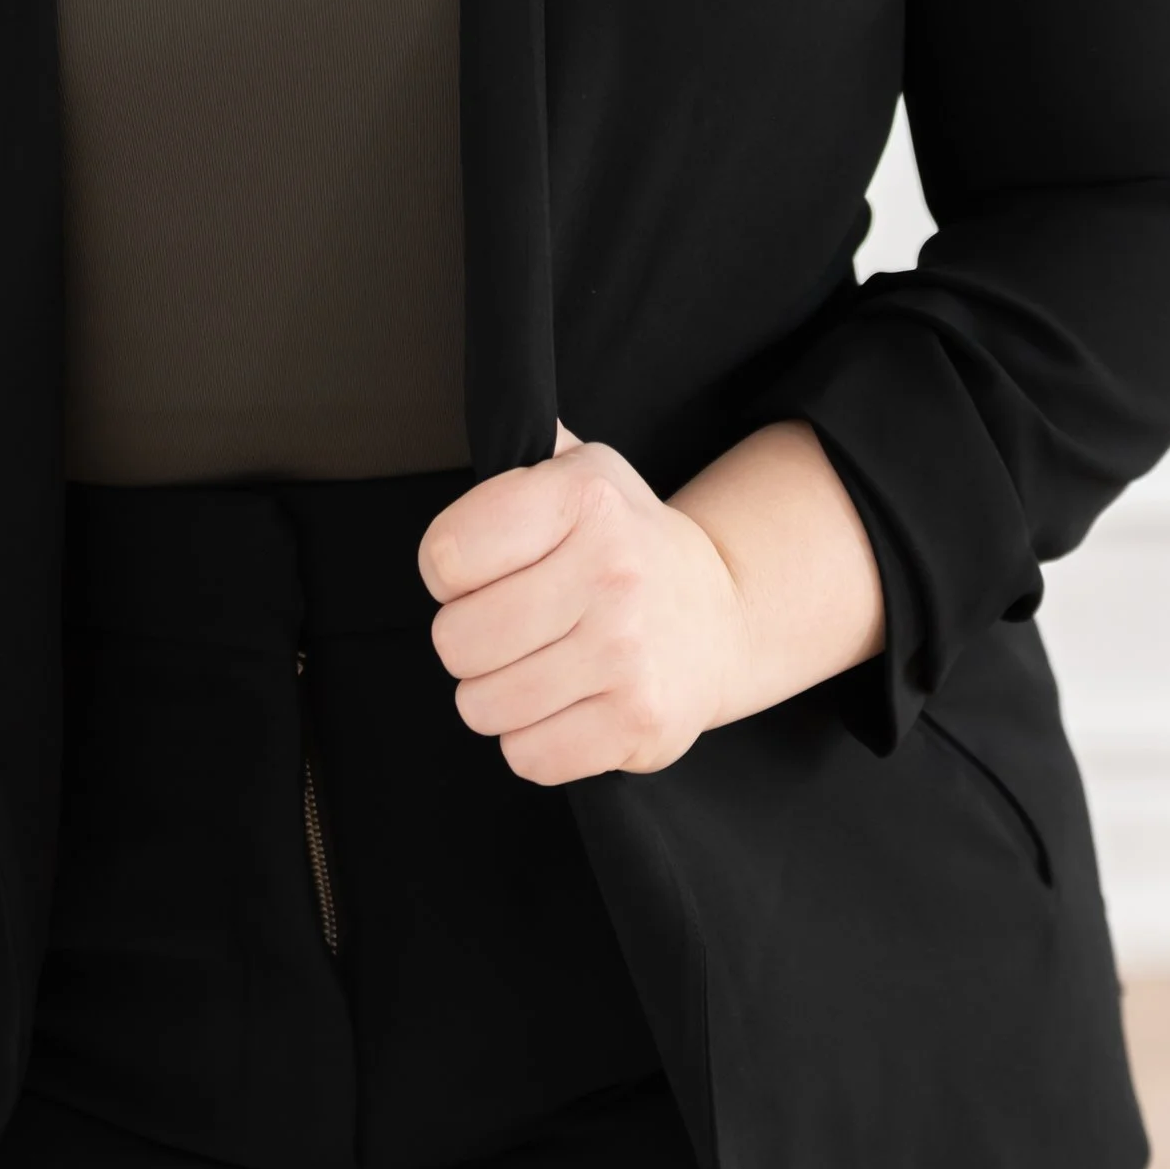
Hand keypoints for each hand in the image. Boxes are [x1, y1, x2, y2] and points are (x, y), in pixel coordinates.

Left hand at [419, 424, 759, 781]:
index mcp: (584, 499)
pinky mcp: (639, 723)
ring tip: (538, 665)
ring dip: (497, 696)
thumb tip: (491, 411)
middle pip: (455, 641)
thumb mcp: (583, 470)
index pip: (445, 555)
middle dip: (469, 641)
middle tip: (511, 626)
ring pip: (483, 706)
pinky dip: (533, 741)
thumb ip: (522, 447)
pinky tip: (565, 704)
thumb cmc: (626, 543)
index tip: (483, 571)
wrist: (723, 614)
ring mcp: (628, 654)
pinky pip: (527, 757)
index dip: (449, 570)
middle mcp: (611, 573)